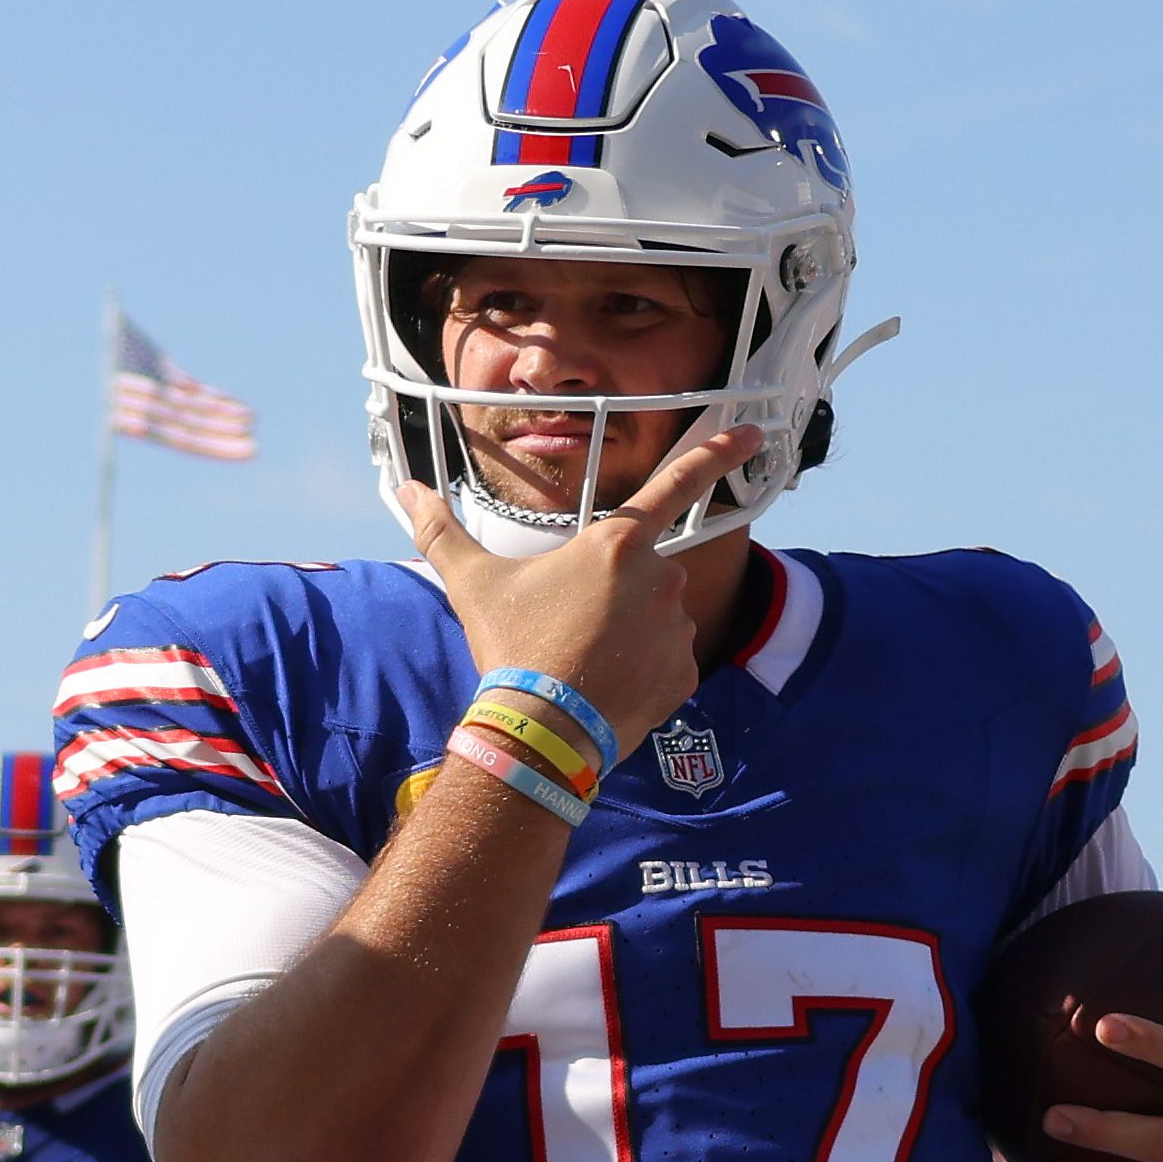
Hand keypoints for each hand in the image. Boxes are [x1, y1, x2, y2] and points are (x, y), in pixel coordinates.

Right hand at [398, 423, 761, 754]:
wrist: (541, 728)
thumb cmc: (511, 645)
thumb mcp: (472, 583)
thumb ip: (441, 531)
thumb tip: (406, 489)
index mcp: (616, 544)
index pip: (679, 483)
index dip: (719, 452)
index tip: (756, 433)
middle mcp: (660, 578)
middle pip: (643, 574)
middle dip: (612, 596)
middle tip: (568, 628)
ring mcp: (678, 628)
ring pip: (656, 620)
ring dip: (627, 634)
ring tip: (583, 663)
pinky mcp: (686, 673)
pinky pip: (666, 664)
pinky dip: (641, 673)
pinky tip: (606, 688)